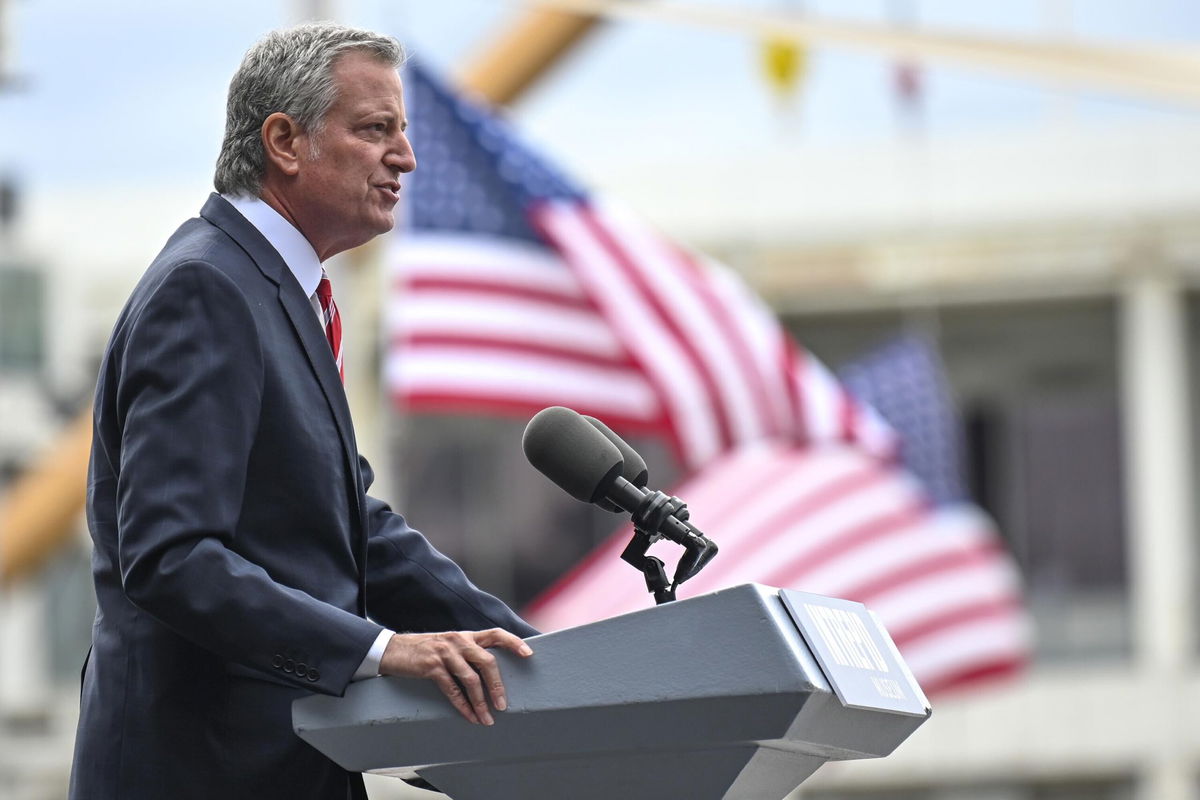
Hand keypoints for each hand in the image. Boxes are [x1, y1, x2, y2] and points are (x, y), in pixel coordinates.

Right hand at [379, 629, 532, 725]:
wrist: (393, 650)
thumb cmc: (425, 649)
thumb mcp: (449, 644)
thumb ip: (468, 652)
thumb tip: (490, 670)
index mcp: (466, 635)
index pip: (496, 634)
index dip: (514, 642)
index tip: (529, 654)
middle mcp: (459, 641)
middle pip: (487, 661)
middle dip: (497, 685)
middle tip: (504, 705)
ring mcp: (445, 653)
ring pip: (471, 679)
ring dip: (481, 702)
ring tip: (487, 718)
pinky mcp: (432, 666)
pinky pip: (452, 690)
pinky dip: (463, 705)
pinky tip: (469, 716)